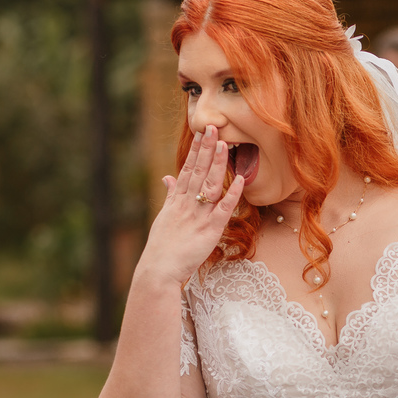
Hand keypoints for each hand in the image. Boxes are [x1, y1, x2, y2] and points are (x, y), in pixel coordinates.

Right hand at [138, 124, 244, 284]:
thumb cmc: (161, 247)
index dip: (196, 151)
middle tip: (213, 126)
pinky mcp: (209, 231)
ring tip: (224, 143)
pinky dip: (231, 195)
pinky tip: (239, 180)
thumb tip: (168, 177)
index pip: (188, 170)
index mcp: (177, 201)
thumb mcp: (164, 217)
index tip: (202, 133)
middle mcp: (187, 204)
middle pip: (198, 171)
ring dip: (217, 164)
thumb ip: (170, 195)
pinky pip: (223, 210)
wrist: (158, 270)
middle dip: (206, 149)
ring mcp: (198, 216)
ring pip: (209, 185)